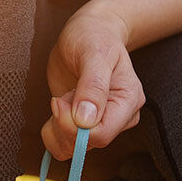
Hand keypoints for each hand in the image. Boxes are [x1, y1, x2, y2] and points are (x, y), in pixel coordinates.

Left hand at [42, 0, 144, 159]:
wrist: (89, 32)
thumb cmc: (94, 36)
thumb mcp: (94, 53)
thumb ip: (92, 86)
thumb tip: (86, 120)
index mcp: (128, 101)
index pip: (102, 134)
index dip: (74, 126)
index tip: (58, 102)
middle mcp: (119, 117)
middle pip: (87, 143)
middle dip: (63, 125)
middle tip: (59, 98)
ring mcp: (101, 123)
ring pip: (73, 148)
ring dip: (57, 128)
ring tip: (61, 99)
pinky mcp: (84, 126)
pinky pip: (65, 145)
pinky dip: (53, 132)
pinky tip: (58, 108)